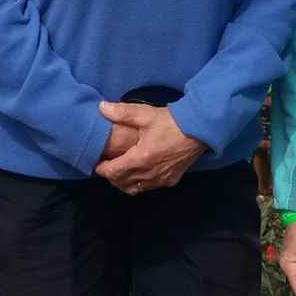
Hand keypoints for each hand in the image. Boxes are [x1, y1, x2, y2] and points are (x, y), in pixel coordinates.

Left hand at [92, 102, 206, 193]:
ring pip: (135, 188)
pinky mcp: (170, 181)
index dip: (102, 169)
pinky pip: (149, 187)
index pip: (113, 172)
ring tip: (120, 171)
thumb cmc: (171, 122)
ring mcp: (161, 179)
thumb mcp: (145, 114)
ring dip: (124, 182)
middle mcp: (149, 174)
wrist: (199, 130)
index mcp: (140, 159)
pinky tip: (139, 172)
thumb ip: (121, 112)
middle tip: (106, 166)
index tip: (97, 163)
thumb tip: (101, 107)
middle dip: (111, 176)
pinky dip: (139, 183)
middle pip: (121, 183)